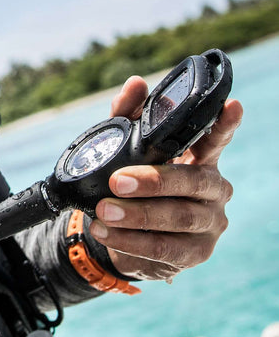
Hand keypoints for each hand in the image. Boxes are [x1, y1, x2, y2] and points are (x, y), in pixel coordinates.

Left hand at [88, 75, 241, 281]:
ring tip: (104, 211)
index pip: (216, 139)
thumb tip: (136, 83)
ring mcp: (209, 222)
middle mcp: (213, 189)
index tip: (231, 106)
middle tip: (117, 182)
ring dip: (137, 215)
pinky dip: (131, 241)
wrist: (126, 233)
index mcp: (201, 159)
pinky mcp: (195, 253)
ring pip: (178, 218)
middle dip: (153, 182)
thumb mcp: (126, 147)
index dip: (224, 125)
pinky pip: (165, 248)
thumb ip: (129, 115)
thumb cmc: (132, 179)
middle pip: (191, 182)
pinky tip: (107, 232)